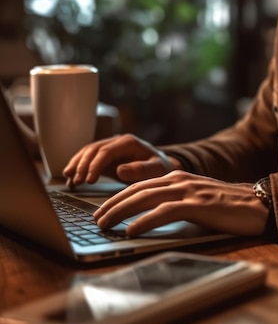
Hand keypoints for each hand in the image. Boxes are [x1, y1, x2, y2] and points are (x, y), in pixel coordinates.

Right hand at [63, 134, 180, 185]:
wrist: (163, 166)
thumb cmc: (162, 168)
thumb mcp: (157, 169)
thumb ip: (141, 170)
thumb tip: (120, 170)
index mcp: (129, 142)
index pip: (106, 151)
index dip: (95, 164)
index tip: (89, 180)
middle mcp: (117, 141)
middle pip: (94, 150)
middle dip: (83, 165)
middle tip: (77, 181)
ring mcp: (110, 148)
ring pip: (88, 152)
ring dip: (77, 165)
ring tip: (69, 179)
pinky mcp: (106, 157)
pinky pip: (89, 160)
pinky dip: (79, 168)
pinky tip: (72, 180)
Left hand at [93, 170, 269, 236]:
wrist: (260, 203)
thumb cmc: (229, 207)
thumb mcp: (197, 200)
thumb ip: (176, 203)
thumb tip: (152, 219)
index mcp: (177, 178)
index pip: (139, 186)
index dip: (117, 198)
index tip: (102, 211)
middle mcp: (179, 180)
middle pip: (136, 190)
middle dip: (111, 205)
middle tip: (95, 220)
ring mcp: (188, 191)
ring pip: (145, 198)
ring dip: (121, 212)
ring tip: (104, 225)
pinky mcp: (197, 205)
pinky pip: (164, 212)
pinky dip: (144, 221)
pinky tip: (131, 230)